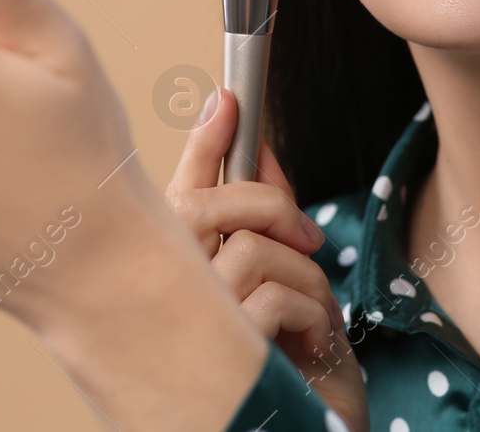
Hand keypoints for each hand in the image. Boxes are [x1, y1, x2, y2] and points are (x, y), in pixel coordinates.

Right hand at [166, 88, 369, 431]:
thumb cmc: (291, 380)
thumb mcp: (285, 290)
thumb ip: (265, 227)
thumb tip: (262, 153)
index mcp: (173, 285)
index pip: (176, 198)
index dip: (202, 143)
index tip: (228, 98)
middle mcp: (164, 306)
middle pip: (202, 209)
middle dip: (268, 204)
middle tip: (308, 239)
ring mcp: (189, 332)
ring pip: (249, 250)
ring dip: (304, 277)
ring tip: (315, 318)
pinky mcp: (223, 357)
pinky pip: (271, 296)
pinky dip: (310, 313)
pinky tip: (312, 345)